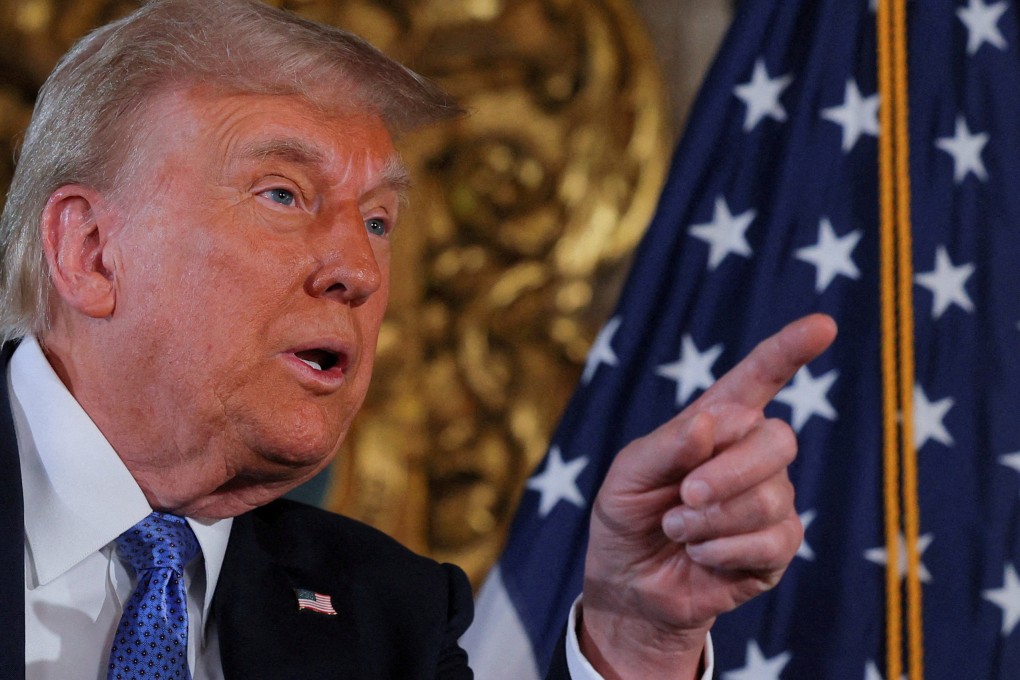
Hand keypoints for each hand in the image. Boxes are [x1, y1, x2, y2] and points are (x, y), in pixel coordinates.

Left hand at [578, 314, 836, 678]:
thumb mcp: (627, 475)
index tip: (823, 325)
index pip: (759, 378)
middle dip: (728, 472)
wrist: (629, 584)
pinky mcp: (778, 547)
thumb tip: (711, 421)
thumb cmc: (627, 516)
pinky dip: (724, 550)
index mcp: (716, 423)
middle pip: (777, 440)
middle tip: (684, 497)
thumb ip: (666, 446)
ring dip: (712, 519)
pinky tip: (701, 555)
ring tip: (677, 530)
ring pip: (770, 497)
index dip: (790, 350)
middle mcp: (751, 455)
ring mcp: (771, 500)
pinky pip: (772, 540)